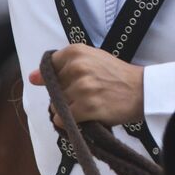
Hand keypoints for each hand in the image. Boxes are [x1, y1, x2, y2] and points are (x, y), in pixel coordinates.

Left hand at [29, 45, 144, 127]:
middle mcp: (76, 67)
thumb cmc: (117, 75)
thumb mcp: (92, 59)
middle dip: (65, 95)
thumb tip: (32, 78)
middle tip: (87, 94)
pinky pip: (63, 119)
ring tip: (89, 105)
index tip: (70, 83)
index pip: (49, 68)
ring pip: (56, 105)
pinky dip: (71, 122)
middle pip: (53, 89)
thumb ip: (62, 66)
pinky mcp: (87, 107)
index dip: (57, 79)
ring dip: (69, 110)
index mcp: (76, 51)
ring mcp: (81, 87)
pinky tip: (86, 116)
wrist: (143, 90)